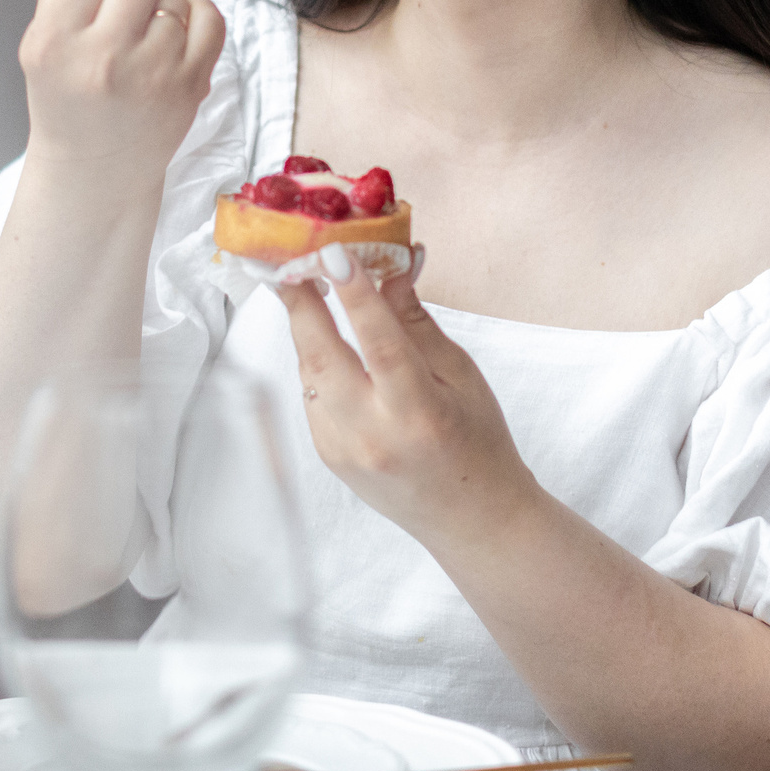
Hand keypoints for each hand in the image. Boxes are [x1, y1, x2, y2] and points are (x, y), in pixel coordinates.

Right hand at [18, 0, 224, 174]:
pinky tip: (174, 44)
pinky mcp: (188, 89)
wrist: (93, 169)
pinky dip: (195, 19)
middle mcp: (99, 61)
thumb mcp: (50, 28)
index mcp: (52, 42)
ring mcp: (149, 78)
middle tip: (118, 23)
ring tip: (140, 47)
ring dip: (162, 8)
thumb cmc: (67, 85)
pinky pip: (208, 17)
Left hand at [276, 248, 541, 548]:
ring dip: (305, 328)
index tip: (334, 252)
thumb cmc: (478, 442)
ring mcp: (344, 450)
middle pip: (323, 357)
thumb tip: (390, 267)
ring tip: (303, 286)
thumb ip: (417, 323)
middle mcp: (374, 435)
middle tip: (291, 259)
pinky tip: (324, 339)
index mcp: (418, 413)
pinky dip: (315, 362)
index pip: (380, 343)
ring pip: (310, 374)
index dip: (355, 294)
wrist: (471, 519)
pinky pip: (312, 395)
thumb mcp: (461, 376)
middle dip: (302, 302)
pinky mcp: (328, 456)